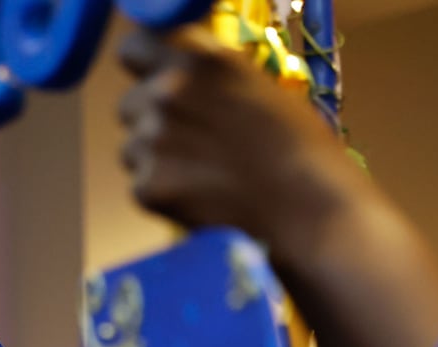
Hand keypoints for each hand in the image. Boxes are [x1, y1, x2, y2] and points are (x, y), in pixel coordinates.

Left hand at [115, 27, 368, 262]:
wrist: (308, 206)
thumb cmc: (296, 146)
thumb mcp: (253, 85)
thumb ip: (205, 76)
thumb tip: (173, 74)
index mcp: (198, 59)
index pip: (133, 48)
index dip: (144, 68)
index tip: (155, 81)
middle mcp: (168, 93)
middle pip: (129, 104)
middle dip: (152, 121)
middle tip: (195, 143)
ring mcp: (153, 140)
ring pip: (132, 147)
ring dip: (157, 159)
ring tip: (206, 173)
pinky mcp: (147, 186)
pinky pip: (140, 185)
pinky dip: (164, 193)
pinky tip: (201, 197)